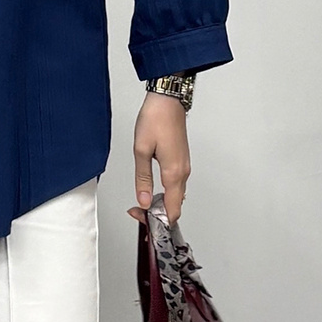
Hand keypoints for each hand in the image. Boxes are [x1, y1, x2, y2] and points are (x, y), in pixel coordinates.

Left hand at [129, 93, 190, 224]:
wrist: (168, 101)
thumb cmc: (155, 120)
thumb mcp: (141, 150)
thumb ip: (142, 179)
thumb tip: (143, 200)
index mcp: (173, 173)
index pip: (171, 209)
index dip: (156, 220)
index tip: (140, 217)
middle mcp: (183, 172)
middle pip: (175, 206)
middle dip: (157, 215)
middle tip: (137, 212)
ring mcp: (184, 167)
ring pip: (177, 197)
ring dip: (162, 205)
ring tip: (142, 205)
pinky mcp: (182, 161)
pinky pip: (177, 186)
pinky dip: (166, 194)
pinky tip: (153, 193)